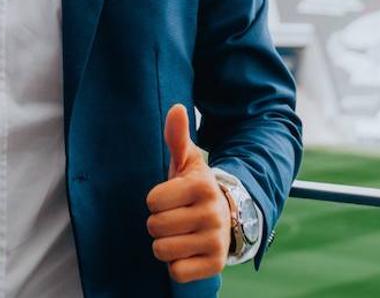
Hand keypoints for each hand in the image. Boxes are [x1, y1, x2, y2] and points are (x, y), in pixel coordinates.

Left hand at [146, 104, 231, 282]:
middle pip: (155, 226)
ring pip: (162, 250)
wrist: (228, 218)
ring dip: (165, 244)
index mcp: (202, 186)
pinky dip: (176, 265)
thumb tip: (176, 108)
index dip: (156, 200)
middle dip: (159, 223)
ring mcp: (216, 241)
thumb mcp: (187, 162)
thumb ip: (176, 137)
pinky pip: (176, 271)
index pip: (152, 200)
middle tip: (176, 217)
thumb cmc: (195, 189)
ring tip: (180, 234)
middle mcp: (213, 214)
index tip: (171, 198)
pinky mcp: (215, 266)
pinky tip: (187, 252)